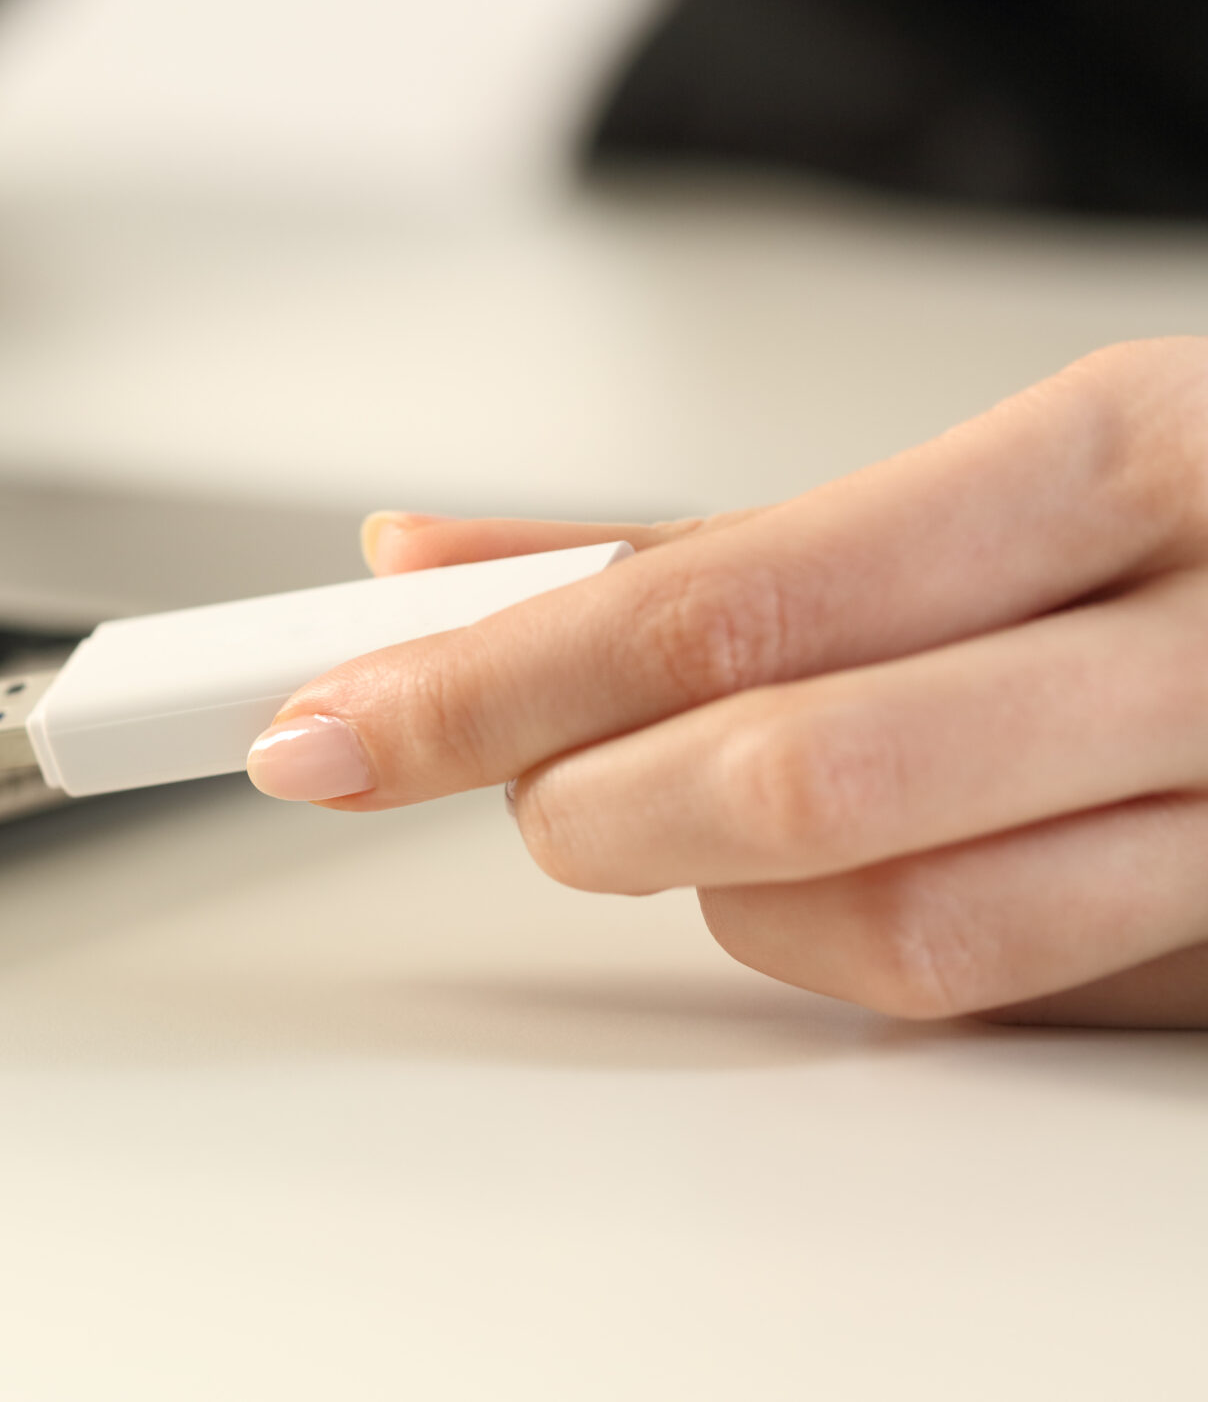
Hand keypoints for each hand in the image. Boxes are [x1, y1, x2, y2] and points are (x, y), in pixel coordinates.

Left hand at [247, 338, 1207, 1026]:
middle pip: (799, 774)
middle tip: (524, 784)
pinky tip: (852, 879)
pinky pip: (1015, 998)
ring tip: (693, 820)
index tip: (334, 720)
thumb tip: (442, 565)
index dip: (491, 677)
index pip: (724, 595)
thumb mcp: (999, 469)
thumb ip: (716, 533)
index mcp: (1119, 456)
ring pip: (902, 930)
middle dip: (591, 802)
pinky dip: (873, 952)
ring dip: (730, 898)